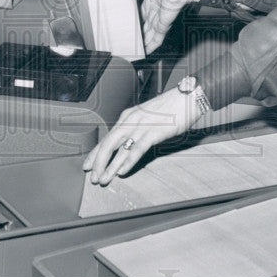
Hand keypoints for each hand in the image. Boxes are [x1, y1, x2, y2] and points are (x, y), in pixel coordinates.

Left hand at [82, 88, 204, 185]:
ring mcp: (141, 126)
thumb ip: (137, 129)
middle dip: (98, 162)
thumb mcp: (148, 117)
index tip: (88, 165)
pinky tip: (121, 172)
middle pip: (108, 144)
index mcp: (127, 117)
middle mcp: (130, 120)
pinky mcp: (154, 132)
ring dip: (110, 167)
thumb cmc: (171, 107)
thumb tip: (129, 145)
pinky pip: (137, 149)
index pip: (106, 137)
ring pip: (119, 149)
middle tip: (93, 177)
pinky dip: (128, 161)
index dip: (95, 153)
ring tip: (103, 180)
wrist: (189, 96)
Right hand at [112, 0, 200, 53]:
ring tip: (130, 49)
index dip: (129, 15)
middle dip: (134, 31)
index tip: (120, 20)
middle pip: (141, 24)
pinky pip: (155, 40)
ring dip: (140, 42)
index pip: (137, 9)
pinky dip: (149, 47)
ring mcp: (157, 20)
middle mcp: (152, 11)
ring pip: (147, 35)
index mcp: (148, 0)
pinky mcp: (162, 27)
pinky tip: (143, 53)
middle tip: (122, 37)